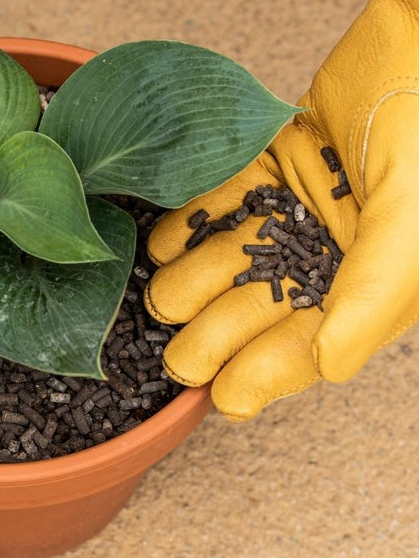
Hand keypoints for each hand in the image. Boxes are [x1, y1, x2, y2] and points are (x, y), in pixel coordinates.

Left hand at [144, 0, 418, 419]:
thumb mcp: (410, 223)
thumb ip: (377, 294)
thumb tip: (331, 367)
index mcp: (372, 274)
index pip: (314, 337)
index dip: (270, 373)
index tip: (225, 398)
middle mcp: (330, 245)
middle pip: (264, 302)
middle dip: (220, 334)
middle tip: (179, 358)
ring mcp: (296, 202)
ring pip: (234, 253)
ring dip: (195, 280)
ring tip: (163, 296)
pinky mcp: (270, 159)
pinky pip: (224, 196)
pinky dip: (193, 219)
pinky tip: (164, 241)